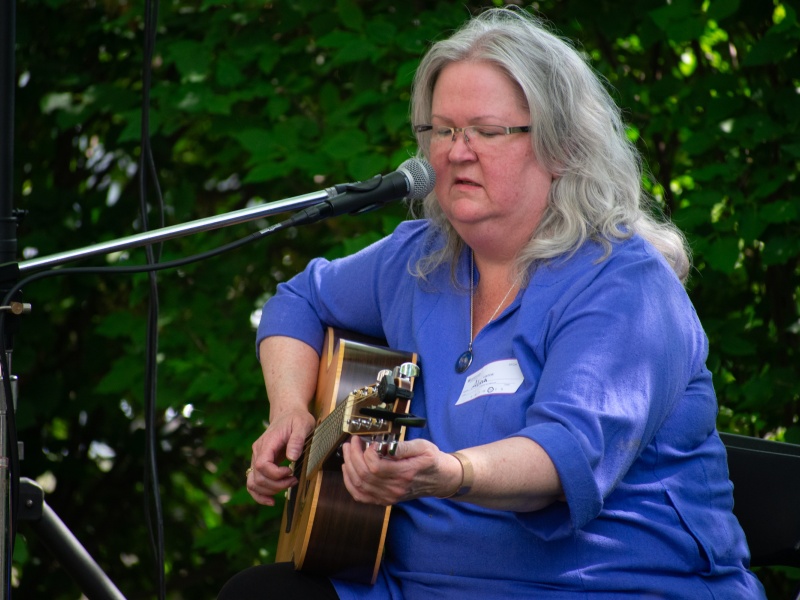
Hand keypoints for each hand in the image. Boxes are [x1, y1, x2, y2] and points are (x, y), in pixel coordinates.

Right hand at [246, 408, 315, 506]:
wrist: (288, 413)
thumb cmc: (297, 418)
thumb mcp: (303, 424)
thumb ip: (297, 440)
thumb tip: (292, 457)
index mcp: (267, 443)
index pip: (261, 465)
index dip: (275, 474)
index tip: (290, 471)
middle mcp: (257, 451)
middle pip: (258, 477)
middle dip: (276, 485)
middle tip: (294, 480)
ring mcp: (256, 458)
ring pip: (253, 483)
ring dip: (269, 491)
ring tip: (288, 486)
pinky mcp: (259, 464)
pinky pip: (253, 482)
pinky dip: (259, 494)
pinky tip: (271, 500)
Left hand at [340, 437, 462, 504]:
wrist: (440, 479)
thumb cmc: (431, 460)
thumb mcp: (423, 447)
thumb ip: (404, 447)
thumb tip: (387, 446)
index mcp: (404, 474)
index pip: (375, 467)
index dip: (366, 453)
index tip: (368, 441)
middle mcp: (395, 489)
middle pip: (364, 475)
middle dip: (353, 456)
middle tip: (352, 442)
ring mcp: (388, 497)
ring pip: (359, 485)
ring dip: (349, 467)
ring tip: (348, 451)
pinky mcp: (384, 500)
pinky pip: (360, 496)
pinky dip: (350, 484)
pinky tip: (348, 470)